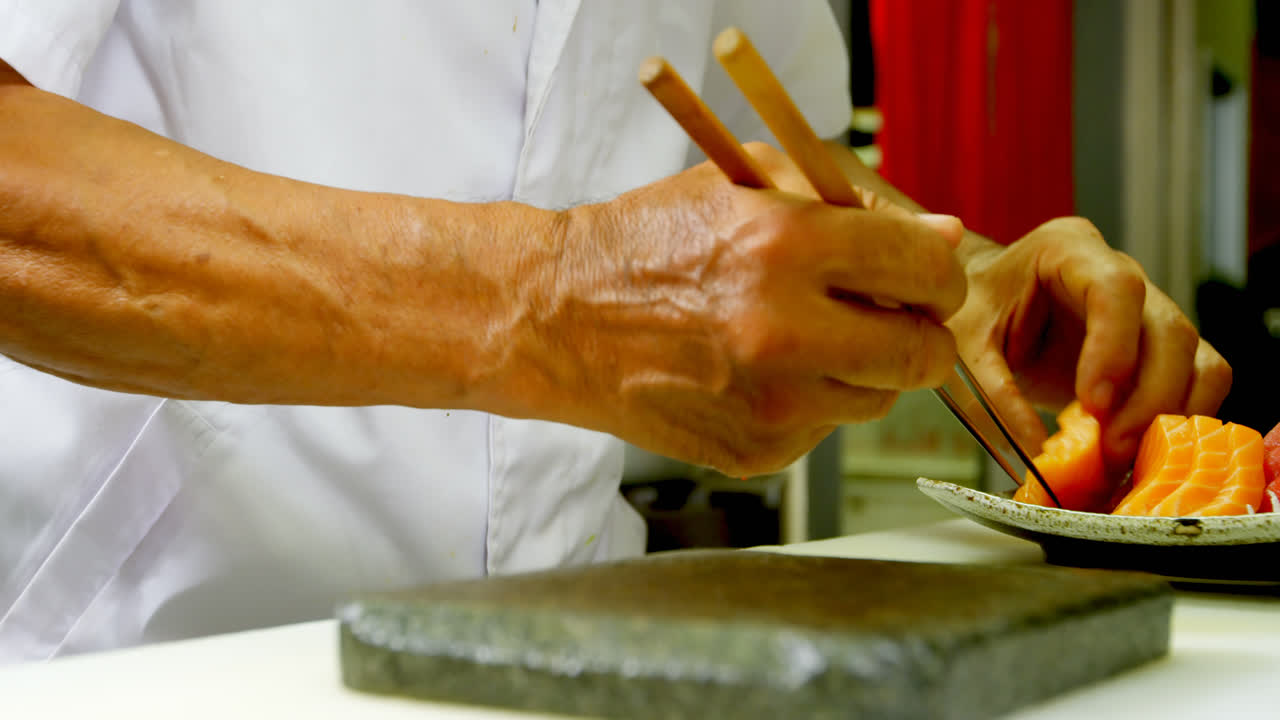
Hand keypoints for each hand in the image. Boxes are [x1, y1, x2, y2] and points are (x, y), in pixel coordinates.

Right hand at [550, 143, 966, 475]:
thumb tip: (941, 239)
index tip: (928, 279)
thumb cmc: (648, 241)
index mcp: (786, 248)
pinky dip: (809, 403)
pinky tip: (760, 372)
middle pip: (923, 357)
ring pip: (877, 400)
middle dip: (921, 334)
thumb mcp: (744, 186)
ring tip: (804, 339)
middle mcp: (784, 334)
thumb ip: (849, 204)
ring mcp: (769, 405)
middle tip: (892, 319)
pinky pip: (824, 432)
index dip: (938, 275)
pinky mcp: (753, 453)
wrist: (560, 318)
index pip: (924, 272)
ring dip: (861, 369)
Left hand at [947, 217, 1232, 466]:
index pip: (1117, 288)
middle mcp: (1119, 271)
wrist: (984, 308)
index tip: (1093, 403)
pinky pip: (1199, 381)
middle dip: (1149, 398)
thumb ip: (995, 394)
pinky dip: (1180, 420)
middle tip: (1111, 449)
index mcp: (1067, 249)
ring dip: (1170, 416)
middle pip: (1169, 330)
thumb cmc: (974, 312)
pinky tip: (1140, 450)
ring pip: (1197, 359)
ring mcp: (1147, 309)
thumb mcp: (965, 347)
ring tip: (1123, 456)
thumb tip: (1034, 451)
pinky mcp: (1159, 348)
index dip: (1115, 347)